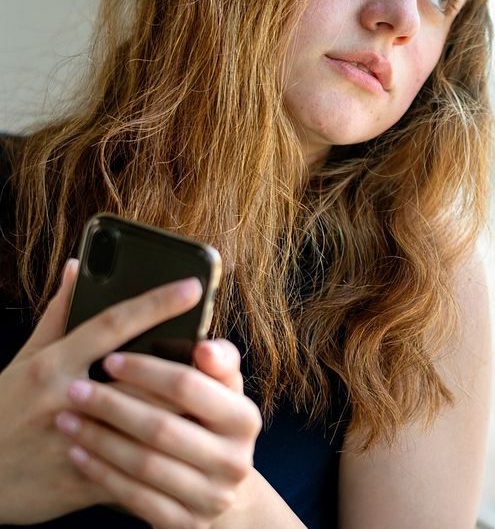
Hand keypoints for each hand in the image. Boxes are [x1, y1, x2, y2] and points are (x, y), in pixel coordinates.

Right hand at [0, 260, 206, 522]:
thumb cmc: (1, 412)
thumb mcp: (24, 361)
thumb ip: (58, 316)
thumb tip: (80, 267)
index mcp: (52, 364)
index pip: (114, 323)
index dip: (157, 302)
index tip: (194, 286)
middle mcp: (62, 398)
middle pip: (146, 378)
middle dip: (187, 372)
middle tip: (219, 363)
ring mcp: (72, 441)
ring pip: (147, 424)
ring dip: (183, 416)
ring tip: (212, 407)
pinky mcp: (78, 481)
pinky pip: (133, 470)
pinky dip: (161, 462)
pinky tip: (184, 454)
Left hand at [55, 341, 261, 527]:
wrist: (220, 489)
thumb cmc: (212, 423)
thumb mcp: (224, 391)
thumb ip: (219, 361)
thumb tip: (204, 346)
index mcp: (245, 419)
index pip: (190, 386)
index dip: (146, 371)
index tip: (109, 359)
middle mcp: (235, 460)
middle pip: (162, 427)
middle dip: (112, 406)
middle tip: (74, 389)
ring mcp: (211, 496)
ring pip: (143, 464)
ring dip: (99, 440)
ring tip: (67, 419)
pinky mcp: (184, 524)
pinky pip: (133, 497)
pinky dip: (101, 473)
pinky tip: (77, 453)